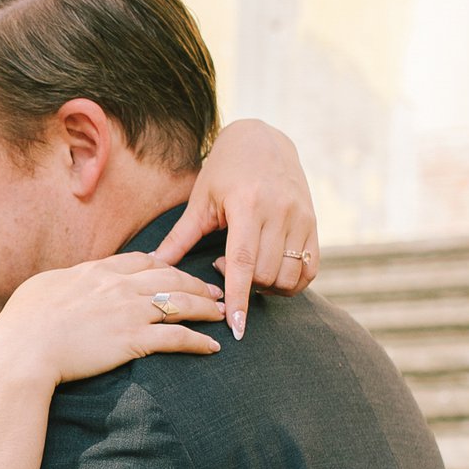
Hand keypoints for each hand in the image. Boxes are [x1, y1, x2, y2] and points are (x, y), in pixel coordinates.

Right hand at [0, 255, 224, 385]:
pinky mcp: (133, 340)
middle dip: (196, 281)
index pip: (140, 261)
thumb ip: (62, 284)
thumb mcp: (41, 289)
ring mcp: (128, 311)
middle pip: (169, 276)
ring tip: (222, 312)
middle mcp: (118, 286)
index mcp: (96, 272)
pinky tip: (213, 347)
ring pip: (180, 303)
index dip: (164, 264)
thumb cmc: (22, 323)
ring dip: (205, 307)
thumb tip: (61, 286)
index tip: (176, 270)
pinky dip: (199, 341)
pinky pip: (177, 337)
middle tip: (214, 289)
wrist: (23, 348)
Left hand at [152, 118, 317, 340]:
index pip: (244, 262)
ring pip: (289, 276)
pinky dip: (292, 282)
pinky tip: (271, 273)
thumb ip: (181, 236)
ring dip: (267, 286)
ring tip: (248, 268)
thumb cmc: (225, 170)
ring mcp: (301, 217)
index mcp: (247, 204)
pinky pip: (310, 268)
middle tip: (224, 266)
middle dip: (245, 286)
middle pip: (266, 274)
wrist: (264, 140)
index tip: (236, 328)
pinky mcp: (314, 222)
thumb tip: (155, 265)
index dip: (240, 299)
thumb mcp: (200, 199)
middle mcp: (279, 211)